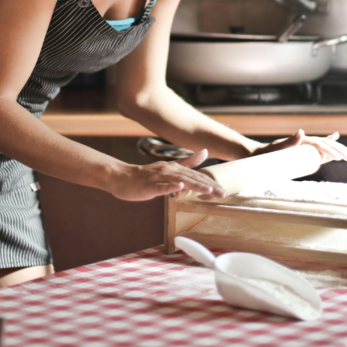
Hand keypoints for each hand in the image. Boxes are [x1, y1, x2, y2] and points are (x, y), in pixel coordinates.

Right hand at [107, 149, 228, 201]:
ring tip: (209, 190)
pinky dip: (170, 187)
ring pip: (179, 181)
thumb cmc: (145, 176)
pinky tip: (179, 188)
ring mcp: (158, 178)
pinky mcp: (148, 186)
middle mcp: (169, 171)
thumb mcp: (169, 168)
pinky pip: (160, 187)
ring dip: (194, 185)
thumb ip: (188, 161)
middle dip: (209, 186)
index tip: (224, 191)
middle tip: (224, 194)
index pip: (197, 176)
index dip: (212, 183)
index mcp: (175, 168)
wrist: (121, 177)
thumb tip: (205, 152)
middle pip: (192, 179)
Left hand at [250, 130, 346, 162]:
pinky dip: (326, 143)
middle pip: (326, 144)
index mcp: (302, 141)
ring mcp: (304, 145)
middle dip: (339, 149)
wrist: (258, 153)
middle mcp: (304, 141)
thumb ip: (289, 141)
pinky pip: (317, 147)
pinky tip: (334, 137)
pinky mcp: (302, 150)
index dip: (332, 150)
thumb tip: (301, 132)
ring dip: (336, 148)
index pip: (321, 144)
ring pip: (324, 146)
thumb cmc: (267, 153)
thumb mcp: (277, 148)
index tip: (341, 157)